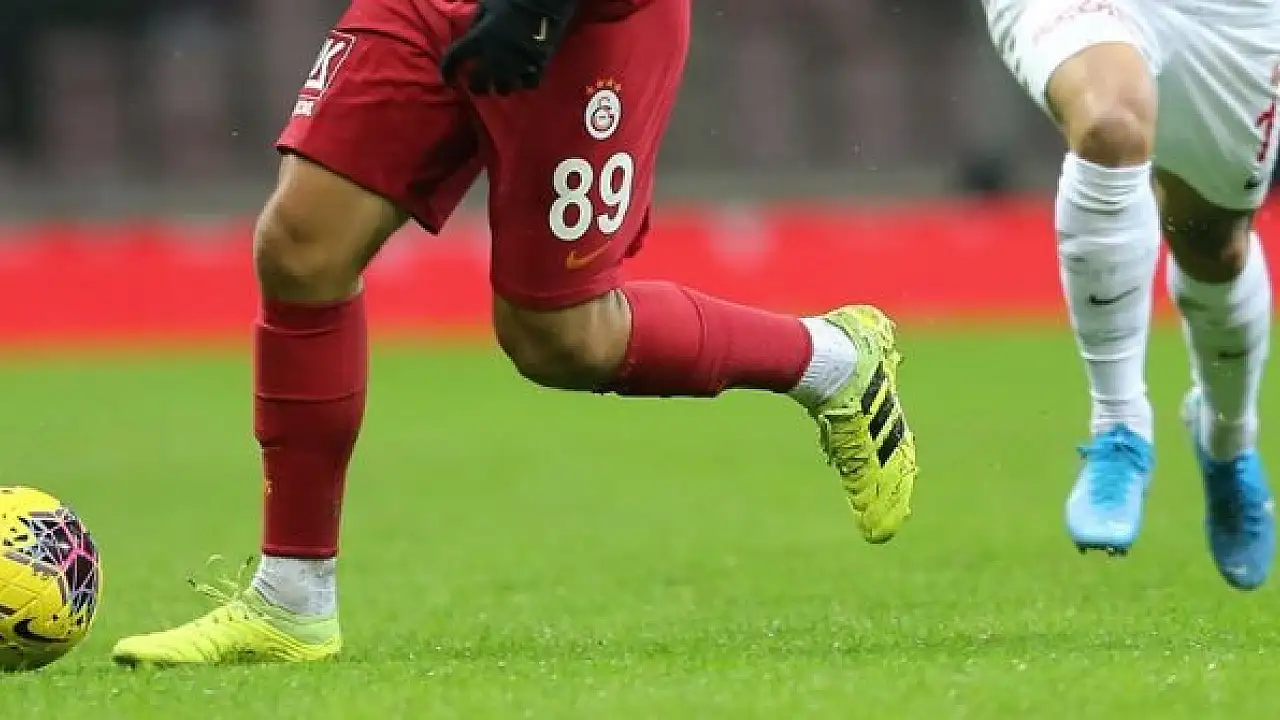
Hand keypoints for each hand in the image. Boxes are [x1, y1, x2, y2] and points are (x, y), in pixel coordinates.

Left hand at [441, 0, 578, 95]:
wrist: (544, 0)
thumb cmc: (512, 0)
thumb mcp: (486, 6)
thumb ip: (475, 24)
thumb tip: (469, 38)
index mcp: (480, 38)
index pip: (455, 58)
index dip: (447, 71)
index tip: (447, 80)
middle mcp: (495, 56)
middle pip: (479, 83)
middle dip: (475, 86)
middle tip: (476, 85)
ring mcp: (517, 64)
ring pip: (503, 88)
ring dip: (499, 87)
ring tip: (500, 83)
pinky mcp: (537, 66)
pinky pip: (528, 84)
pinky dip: (523, 83)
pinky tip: (522, 78)